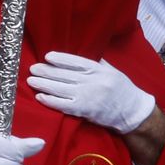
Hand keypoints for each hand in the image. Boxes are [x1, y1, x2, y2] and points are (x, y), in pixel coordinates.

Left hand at [27, 52, 155, 133]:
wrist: (132, 111)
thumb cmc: (121, 89)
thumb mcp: (112, 71)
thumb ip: (96, 63)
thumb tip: (80, 54)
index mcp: (99, 70)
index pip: (76, 62)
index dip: (60, 59)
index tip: (47, 56)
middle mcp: (92, 81)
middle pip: (64, 75)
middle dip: (46, 71)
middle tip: (32, 68)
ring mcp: (87, 96)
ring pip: (60, 89)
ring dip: (43, 84)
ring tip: (31, 80)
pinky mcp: (84, 110)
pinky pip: (63, 105)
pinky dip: (50, 101)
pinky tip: (40, 96)